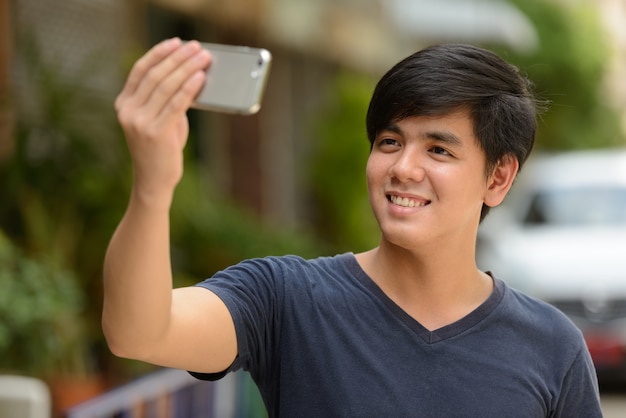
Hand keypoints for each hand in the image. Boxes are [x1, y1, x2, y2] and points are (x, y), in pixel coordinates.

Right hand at [115, 38, 210, 203]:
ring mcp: (139, 122)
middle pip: (155, 75)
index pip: (140, 70)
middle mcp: (127, 111)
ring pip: (166, 87)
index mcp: (123, 104)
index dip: (159, 53)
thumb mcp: (159, 120)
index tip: (176, 42)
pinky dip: (189, 88)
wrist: (154, 182)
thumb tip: (190, 75)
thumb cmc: (161, 150)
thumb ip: (167, 99)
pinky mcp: (155, 132)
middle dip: (179, 58)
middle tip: (197, 48)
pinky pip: (176, 104)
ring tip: (203, 59)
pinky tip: (200, 78)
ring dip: (187, 69)